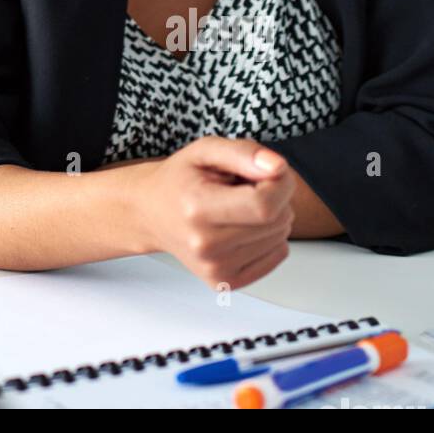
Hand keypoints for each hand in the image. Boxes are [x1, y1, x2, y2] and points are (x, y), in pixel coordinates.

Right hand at [123, 137, 294, 289]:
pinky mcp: (227, 282)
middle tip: (249, 185)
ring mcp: (216, 268)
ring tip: (241, 205)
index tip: (271, 172)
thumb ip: (242, 152)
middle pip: (277, 222)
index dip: (280, 184)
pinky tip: (245, 224)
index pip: (264, 205)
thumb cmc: (179, 180)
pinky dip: (271, 237)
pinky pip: (278, 255)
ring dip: (273, 216)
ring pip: (281, 238)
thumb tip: (278, 167)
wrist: (152, 213)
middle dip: (276, 196)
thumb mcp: (204, 150)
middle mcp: (205, 245)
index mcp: (197, 209)